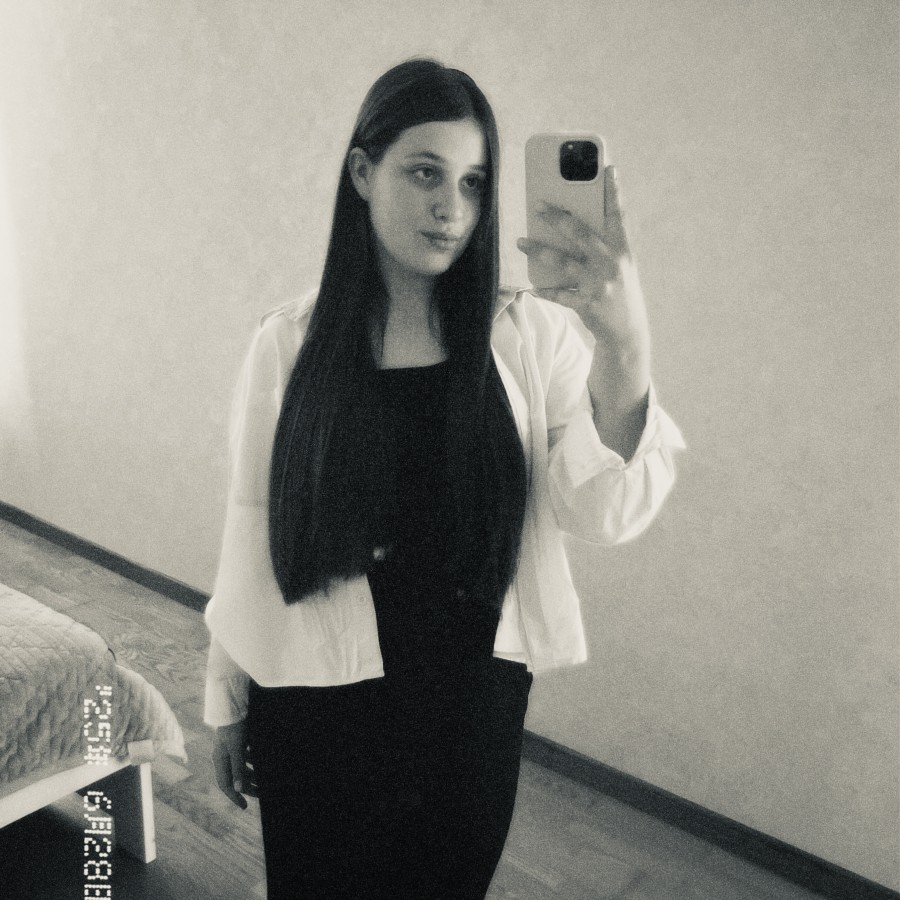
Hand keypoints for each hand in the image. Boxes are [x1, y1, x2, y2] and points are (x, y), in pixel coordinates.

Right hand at [213, 718, 257, 809]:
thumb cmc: (235, 724)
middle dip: (247, 786)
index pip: (225, 784)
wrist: (235, 702)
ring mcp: (230, 747)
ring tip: (265, 780)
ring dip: (252, 774)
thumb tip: (237, 789)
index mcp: (219, 759)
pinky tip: (263, 762)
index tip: (244, 806)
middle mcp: (223, 755)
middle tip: (261, 793)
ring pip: (241, 766)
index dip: (234, 796)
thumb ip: (238, 767)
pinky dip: (254, 761)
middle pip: (234, 776)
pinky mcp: (237, 739)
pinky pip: (245, 756)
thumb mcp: (237, 747)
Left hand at [517, 165, 651, 458]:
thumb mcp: (619, 266)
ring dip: (539, 251)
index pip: (618, 214)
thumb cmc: (618, 291)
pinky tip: (529, 288)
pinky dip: (544, 291)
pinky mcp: (588, 303)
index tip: (608, 166)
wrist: (627, 332)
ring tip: (521, 242)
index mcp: (623, 249)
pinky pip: (560, 295)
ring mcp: (600, 283)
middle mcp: (613, 263)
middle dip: (558, 217)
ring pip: (564, 261)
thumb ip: (600, 245)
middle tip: (538, 205)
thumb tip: (568, 224)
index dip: (613, 190)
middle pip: (581, 233)